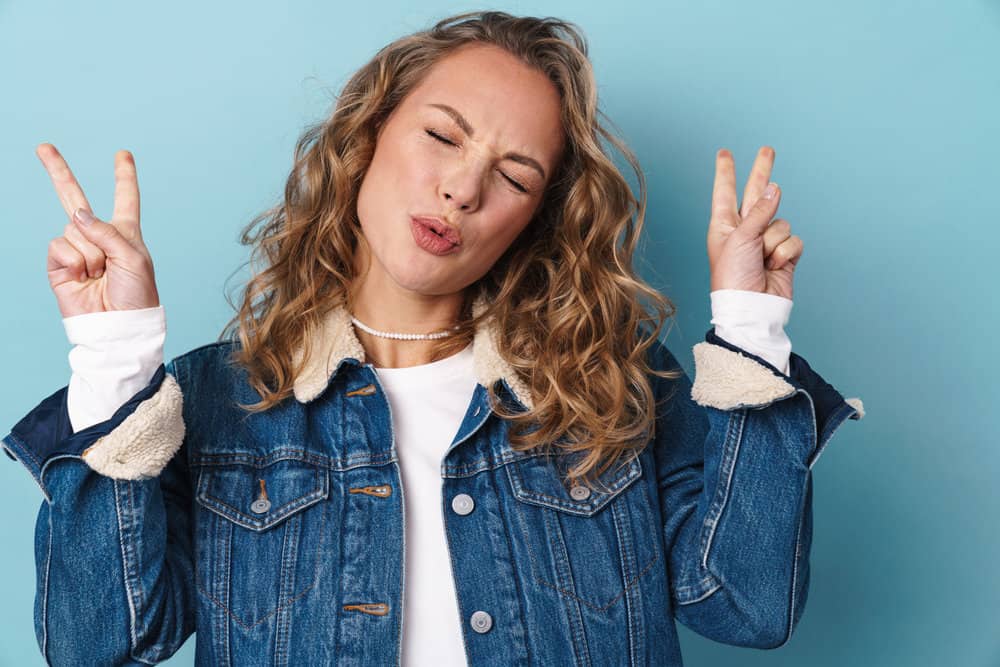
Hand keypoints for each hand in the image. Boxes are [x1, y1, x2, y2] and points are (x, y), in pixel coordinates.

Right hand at [38, 143, 159, 317]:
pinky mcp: (59, 265)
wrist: (118, 325)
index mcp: (125, 233)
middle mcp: (99, 237)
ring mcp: (77, 250)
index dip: (123, 176)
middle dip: (58, 172)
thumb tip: (76, 213)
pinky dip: (76, 261)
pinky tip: (85, 277)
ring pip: (74, 229)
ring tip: (101, 274)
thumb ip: (107, 230)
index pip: (125, 199)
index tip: (123, 154)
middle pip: (75, 199)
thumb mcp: (133, 257)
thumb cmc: (136, 295)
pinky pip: (61, 246)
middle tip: (43, 147)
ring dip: (92, 252)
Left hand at [706, 146, 802, 299]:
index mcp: (724, 225)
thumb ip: (759, 211)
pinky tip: (775, 266)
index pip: (726, 191)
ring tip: (762, 259)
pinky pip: (793, 239)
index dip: (726, 172)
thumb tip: (774, 188)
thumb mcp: (741, 238)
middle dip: (762, 171)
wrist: (752, 307)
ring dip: (773, 241)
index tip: (724, 152)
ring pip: (780, 221)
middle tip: (767, 149)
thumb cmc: (734, 277)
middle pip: (756, 193)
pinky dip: (786, 252)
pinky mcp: (784, 254)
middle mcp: (745, 229)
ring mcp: (765, 241)